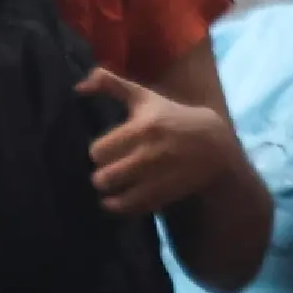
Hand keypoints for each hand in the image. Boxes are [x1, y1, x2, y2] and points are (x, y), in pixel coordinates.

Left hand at [77, 68, 236, 215]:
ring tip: (112, 187)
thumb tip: (78, 87)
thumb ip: (110, 85)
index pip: (98, 151)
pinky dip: (121, 206)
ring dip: (109, 193)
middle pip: (104, 176)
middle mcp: (151, 153)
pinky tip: (120, 200)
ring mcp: (160, 177)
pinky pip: (132, 207)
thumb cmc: (172, 116)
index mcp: (143, 127)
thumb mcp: (145, 96)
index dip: (99, 153)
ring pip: (116, 194)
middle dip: (102, 175)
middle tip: (107, 172)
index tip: (106, 152)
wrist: (214, 143)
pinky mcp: (167, 194)